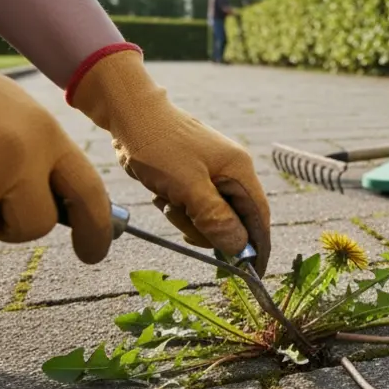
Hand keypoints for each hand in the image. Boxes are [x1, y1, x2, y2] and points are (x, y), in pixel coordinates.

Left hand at [67, 45, 270, 274]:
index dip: (257, 246)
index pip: (259, 217)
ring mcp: (212, 174)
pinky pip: (194, 205)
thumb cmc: (159, 146)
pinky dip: (178, 208)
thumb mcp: (187, 187)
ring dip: (187, 218)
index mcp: (239, 171)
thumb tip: (240, 247)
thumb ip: (216, 218)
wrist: (130, 115)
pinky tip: (163, 194)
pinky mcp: (193, 176)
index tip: (252, 273)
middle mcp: (231, 172)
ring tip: (167, 200)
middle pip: (233, 220)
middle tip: (180, 217)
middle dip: (206, 228)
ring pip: (210, 216)